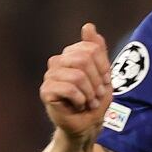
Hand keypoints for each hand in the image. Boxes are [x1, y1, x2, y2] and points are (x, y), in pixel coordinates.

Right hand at [41, 23, 113, 139]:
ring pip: (77, 75)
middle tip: (97, 95)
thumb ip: (97, 50)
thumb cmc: (95, 100)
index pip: (91, 49)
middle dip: (96, 80)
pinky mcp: (46, 91)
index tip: (105, 82)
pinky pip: (68, 88)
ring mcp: (50, 75)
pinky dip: (80, 100)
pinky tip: (78, 105)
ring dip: (89, 93)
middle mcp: (58, 61)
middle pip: (83, 59)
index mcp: (71, 55)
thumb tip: (88, 26)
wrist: (87, 125)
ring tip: (89, 102)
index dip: (103, 67)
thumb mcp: (103, 74)